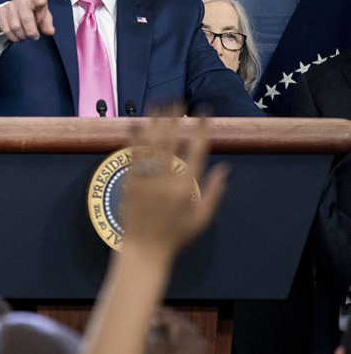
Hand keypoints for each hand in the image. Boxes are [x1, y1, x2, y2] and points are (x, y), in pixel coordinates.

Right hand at [0, 0, 54, 41]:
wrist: (18, 9)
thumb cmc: (34, 13)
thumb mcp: (43, 17)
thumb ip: (47, 24)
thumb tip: (50, 32)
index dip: (40, 2)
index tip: (42, 5)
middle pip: (26, 18)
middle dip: (31, 32)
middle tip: (34, 37)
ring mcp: (9, 5)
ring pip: (15, 27)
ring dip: (22, 36)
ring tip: (25, 37)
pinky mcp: (0, 12)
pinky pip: (6, 30)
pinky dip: (13, 37)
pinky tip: (18, 37)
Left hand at [121, 113, 227, 263]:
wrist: (144, 251)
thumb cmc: (175, 237)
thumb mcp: (202, 219)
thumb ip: (214, 193)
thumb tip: (225, 169)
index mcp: (187, 189)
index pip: (197, 151)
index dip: (201, 130)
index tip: (204, 114)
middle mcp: (166, 181)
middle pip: (171, 142)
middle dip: (175, 119)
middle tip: (178, 101)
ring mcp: (145, 180)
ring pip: (150, 144)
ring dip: (155, 122)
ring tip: (159, 104)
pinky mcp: (128, 182)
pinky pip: (132, 155)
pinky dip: (134, 138)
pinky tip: (137, 124)